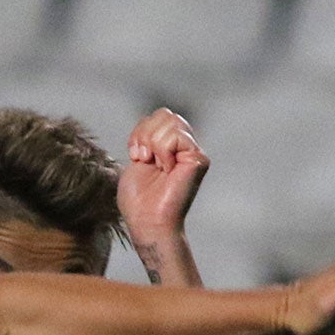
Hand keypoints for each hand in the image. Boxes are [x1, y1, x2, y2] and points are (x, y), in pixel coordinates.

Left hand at [118, 109, 208, 244]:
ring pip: (172, 121)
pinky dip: (163, 151)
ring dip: (153, 143)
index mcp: (169, 145)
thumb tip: (155, 119)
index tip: (136, 155)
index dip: (141, 130)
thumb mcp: (137, 157)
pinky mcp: (199, 159)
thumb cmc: (139, 198)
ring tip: (155, 165)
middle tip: (144, 159)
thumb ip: (147, 135)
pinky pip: (177, 136)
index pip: (159, 115)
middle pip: (165, 114)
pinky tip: (166, 170)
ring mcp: (193, 152)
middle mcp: (184, 146)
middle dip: (145, 134)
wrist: (147, 220)